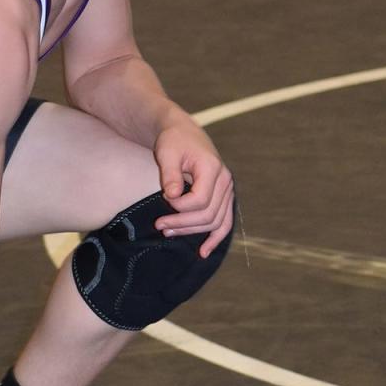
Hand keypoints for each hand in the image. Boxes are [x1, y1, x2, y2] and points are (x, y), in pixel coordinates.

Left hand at [153, 119, 233, 257]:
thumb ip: (170, 174)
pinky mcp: (223, 197)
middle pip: (208, 214)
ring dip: (193, 231)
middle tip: (159, 225)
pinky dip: (216, 238)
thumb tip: (172, 196)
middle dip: (183, 223)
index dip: (180, 207)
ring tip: (168, 232)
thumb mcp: (167, 152)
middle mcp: (225, 181)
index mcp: (212, 168)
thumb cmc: (173, 141)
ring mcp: (227, 190)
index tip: (163, 198)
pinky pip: (224, 222)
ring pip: (215, 221)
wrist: (183, 133)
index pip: (200, 200)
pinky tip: (204, 251)